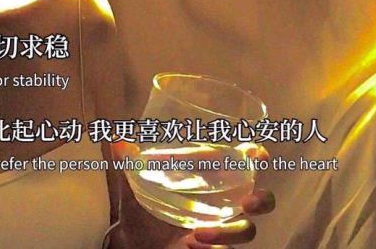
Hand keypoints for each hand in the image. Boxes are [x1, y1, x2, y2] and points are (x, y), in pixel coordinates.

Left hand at [111, 142, 275, 248]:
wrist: (135, 245)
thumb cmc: (143, 210)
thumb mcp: (133, 185)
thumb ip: (126, 162)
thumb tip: (114, 137)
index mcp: (210, 180)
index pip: (244, 166)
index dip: (257, 157)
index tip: (257, 152)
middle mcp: (222, 204)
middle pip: (261, 201)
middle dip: (261, 200)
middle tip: (247, 202)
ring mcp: (221, 230)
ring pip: (247, 232)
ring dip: (228, 233)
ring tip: (198, 233)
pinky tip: (190, 246)